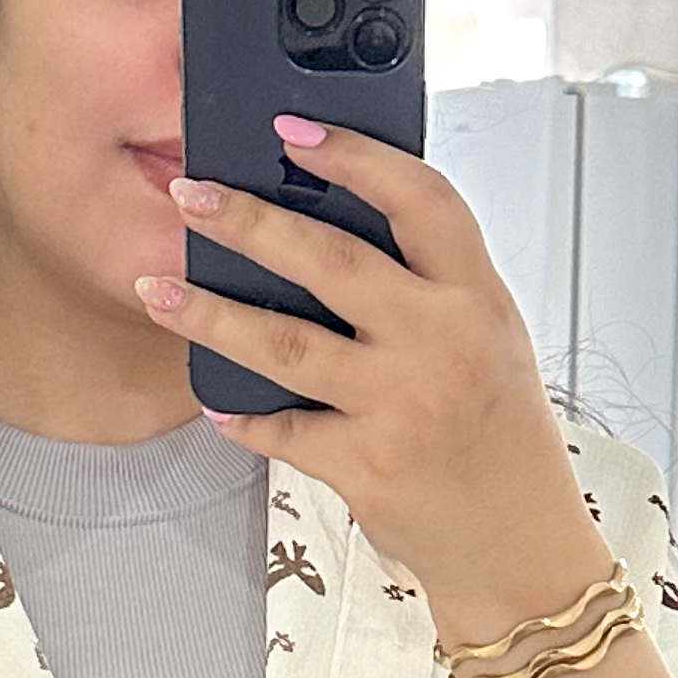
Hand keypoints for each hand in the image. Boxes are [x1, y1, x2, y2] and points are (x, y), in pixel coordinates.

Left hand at [137, 120, 609, 644]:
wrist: (519, 547)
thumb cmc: (502, 439)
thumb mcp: (490, 340)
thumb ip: (428, 287)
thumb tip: (330, 225)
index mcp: (478, 297)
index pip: (420, 199)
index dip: (354, 155)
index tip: (294, 130)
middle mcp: (443, 343)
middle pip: (330, 260)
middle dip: (247, 222)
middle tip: (189, 196)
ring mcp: (403, 407)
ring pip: (286, 344)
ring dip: (211, 314)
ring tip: (158, 290)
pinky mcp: (368, 467)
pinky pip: (284, 430)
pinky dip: (243, 416)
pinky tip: (216, 401)